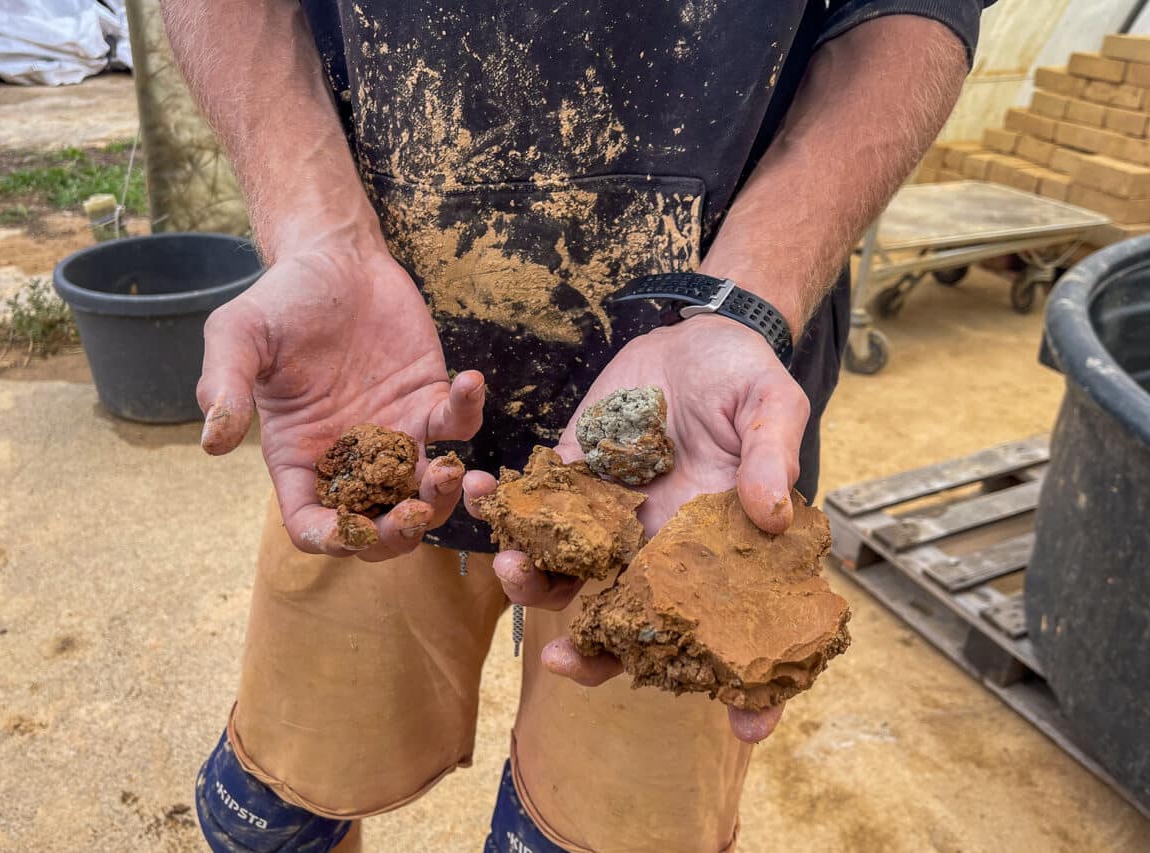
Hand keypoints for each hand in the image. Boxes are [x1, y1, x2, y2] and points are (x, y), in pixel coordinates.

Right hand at [198, 244, 484, 559]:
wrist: (331, 258)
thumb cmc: (279, 300)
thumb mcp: (237, 336)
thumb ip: (223, 385)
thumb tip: (213, 441)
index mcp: (299, 457)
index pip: (312, 523)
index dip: (332, 539)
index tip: (354, 531)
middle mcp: (349, 456)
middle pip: (377, 523)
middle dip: (399, 532)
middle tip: (414, 512)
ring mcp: (394, 432)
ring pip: (426, 490)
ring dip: (444, 496)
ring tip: (454, 472)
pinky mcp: (429, 400)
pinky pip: (457, 423)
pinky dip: (469, 411)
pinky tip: (468, 382)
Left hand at [465, 316, 806, 740]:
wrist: (690, 335)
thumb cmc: (744, 379)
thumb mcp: (772, 406)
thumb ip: (772, 457)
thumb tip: (772, 512)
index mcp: (714, 550)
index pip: (734, 630)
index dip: (746, 687)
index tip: (746, 732)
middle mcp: (657, 551)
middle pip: (629, 627)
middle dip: (595, 655)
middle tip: (561, 659)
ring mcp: (607, 520)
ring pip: (566, 576)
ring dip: (532, 583)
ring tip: (507, 563)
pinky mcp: (567, 478)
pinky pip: (530, 506)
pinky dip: (500, 505)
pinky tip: (478, 490)